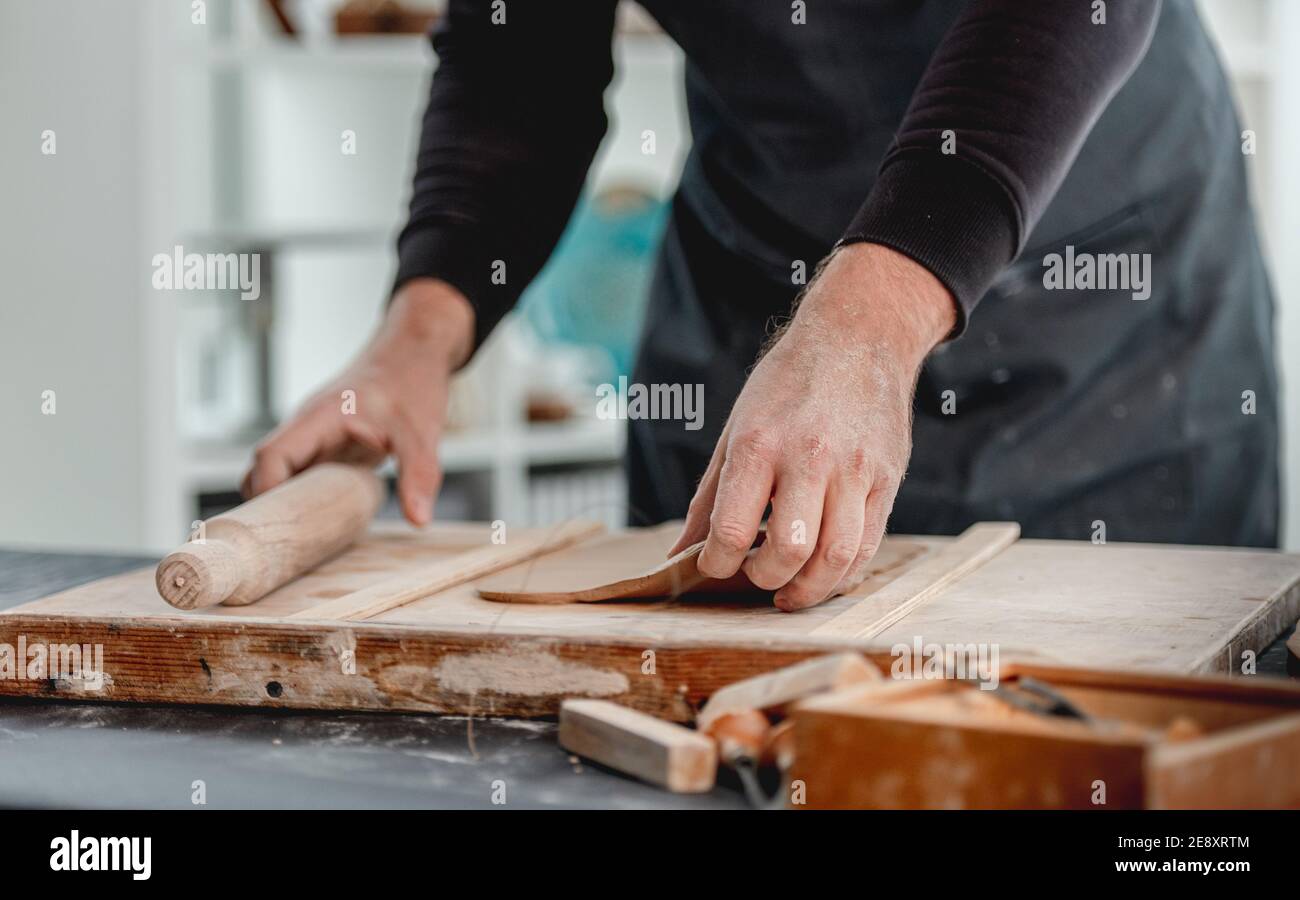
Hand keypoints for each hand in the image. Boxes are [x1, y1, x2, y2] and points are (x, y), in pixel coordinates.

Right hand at [240, 279, 474, 525]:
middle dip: (267, 506)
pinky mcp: (324, 446)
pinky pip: (300, 475)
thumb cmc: (413, 381)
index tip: (278, 526)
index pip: (270, 455)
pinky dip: (302, 499)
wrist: (413, 351)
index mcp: (319, 417)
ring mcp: (312, 437)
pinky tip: (319, 525)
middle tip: (285, 547)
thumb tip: (419, 519)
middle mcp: (306, 427)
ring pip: (278, 474)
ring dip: (284, 504)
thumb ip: (419, 474)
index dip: (267, 491)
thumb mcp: (423, 431)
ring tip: (299, 544)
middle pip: (262, 469)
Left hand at [668, 243, 955, 609]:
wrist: (859, 336)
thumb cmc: (788, 384)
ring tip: (789, 593)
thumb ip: (708, 498)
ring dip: (808, 590)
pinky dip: (842, 574)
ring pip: (836, 558)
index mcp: (760, 444)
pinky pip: (867, 545)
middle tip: (756, 579)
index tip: (716, 566)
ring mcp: (855, 470)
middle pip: (788, 552)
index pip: (733, 531)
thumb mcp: (735, 429)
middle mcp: (809, 458)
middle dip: (765, 581)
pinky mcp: (887, 478)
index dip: (717, 565)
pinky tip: (822, 574)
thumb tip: (678, 556)